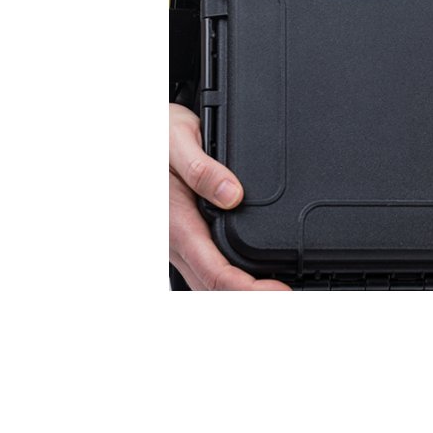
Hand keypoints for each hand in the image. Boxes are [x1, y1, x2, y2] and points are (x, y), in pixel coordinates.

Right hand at [169, 103, 289, 289]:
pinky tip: (256, 277)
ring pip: (209, 284)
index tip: (279, 290)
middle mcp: (174, 240)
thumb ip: (201, 169)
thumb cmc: (158, 135)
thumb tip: (232, 194)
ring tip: (279, 290)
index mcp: (174, 222)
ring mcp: (178, 244)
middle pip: (214, 287)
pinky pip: (206, 269)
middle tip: (290, 294)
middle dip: (252, 298)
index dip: (248, 289)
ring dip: (242, 293)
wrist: (142, 134)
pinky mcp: (185, 239)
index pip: (214, 271)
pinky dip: (233, 280)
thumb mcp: (178, 140)